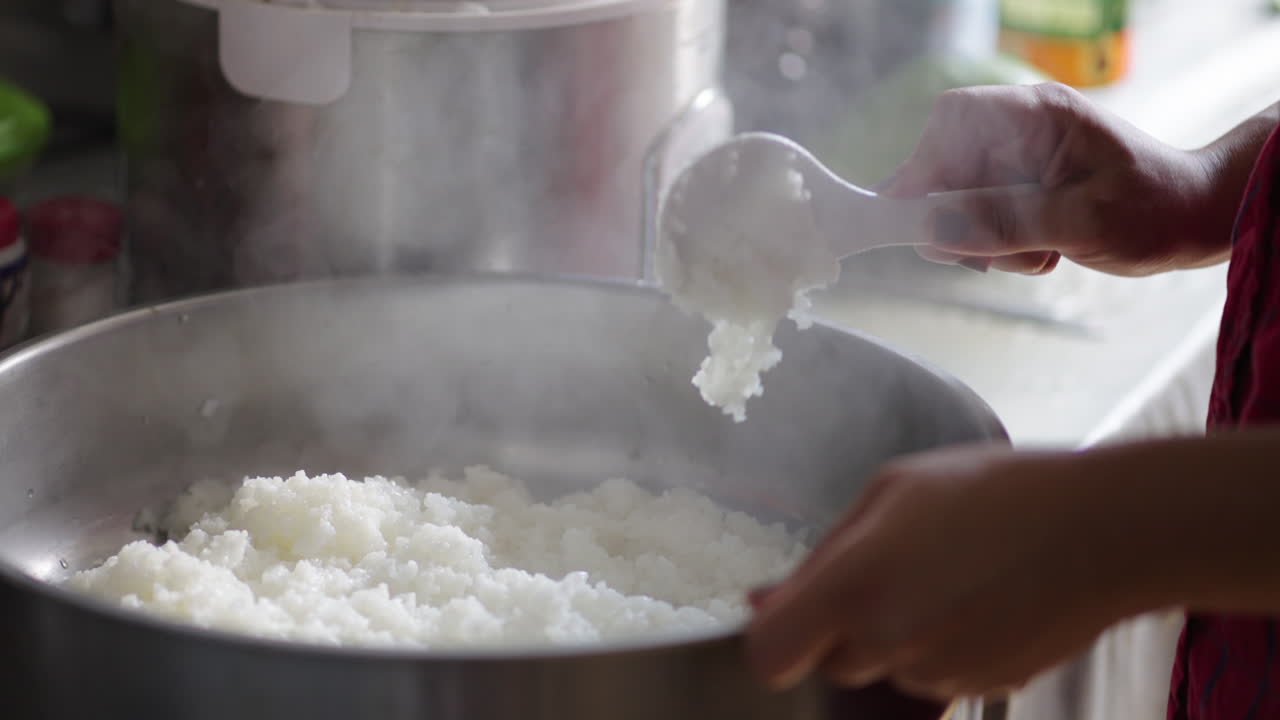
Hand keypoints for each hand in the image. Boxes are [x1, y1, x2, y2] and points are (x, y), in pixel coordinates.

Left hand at [744, 444, 1143, 700]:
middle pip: (829, 660)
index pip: (769, 655)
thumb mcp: (893, 490)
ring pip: (882, 667)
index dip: (772, 633)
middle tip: (889, 563)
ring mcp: (937, 672)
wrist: (1104, 531)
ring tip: (946, 569)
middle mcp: (889, 643)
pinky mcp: (979, 686)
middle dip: (841, 622)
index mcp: (854, 588)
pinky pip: (931, 671)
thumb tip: (763, 599)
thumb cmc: (997, 492)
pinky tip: (976, 595)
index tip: (789, 606)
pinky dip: (938, 643)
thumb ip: (823, 554)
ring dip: (892, 631)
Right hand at [882, 83, 1249, 275]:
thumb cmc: (1154, 211)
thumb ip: (1004, 223)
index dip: (924, 165)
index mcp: (1039, 115)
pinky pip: (978, 214)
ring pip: (957, 198)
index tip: (917, 217)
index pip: (954, 120)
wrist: (1194, 220)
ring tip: (1036, 255)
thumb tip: (932, 230)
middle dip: (956, 217)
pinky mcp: (1020, 185)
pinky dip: (996, 244)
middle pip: (945, 164)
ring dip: (981, 238)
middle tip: (987, 256)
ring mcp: (1019, 157)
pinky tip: (1039, 253)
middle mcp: (1022, 129)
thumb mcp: (1080, 224)